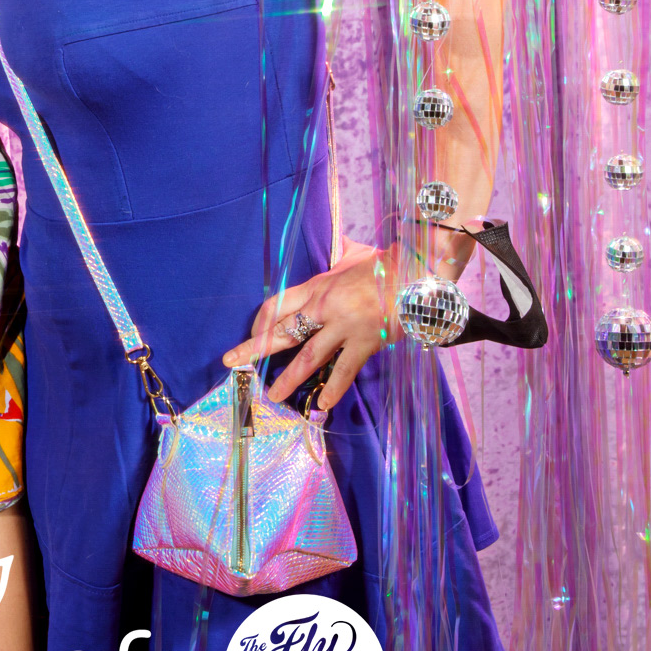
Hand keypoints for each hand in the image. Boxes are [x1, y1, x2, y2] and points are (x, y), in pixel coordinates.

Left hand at [221, 241, 394, 411]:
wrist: (418, 273)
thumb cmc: (385, 265)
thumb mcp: (352, 256)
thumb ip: (337, 258)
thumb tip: (338, 245)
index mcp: (317, 286)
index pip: (277, 304)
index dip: (260, 322)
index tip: (252, 335)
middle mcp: (325, 306)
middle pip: (283, 331)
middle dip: (255, 348)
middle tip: (232, 362)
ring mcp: (345, 326)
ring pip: (309, 356)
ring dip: (290, 377)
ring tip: (274, 395)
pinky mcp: (366, 342)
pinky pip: (346, 369)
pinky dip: (334, 388)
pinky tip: (322, 404)